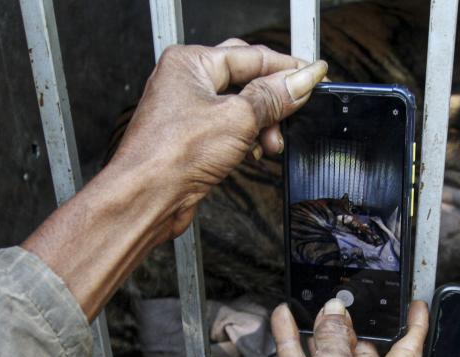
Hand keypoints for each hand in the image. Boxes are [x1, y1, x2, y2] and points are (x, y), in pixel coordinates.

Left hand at [111, 39, 327, 238]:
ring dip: (262, 125)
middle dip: (273, 99)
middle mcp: (185, 83)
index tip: (314, 75)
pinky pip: (229, 130)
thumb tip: (301, 81)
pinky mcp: (191, 140)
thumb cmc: (170, 156)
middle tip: (295, 110)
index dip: (286, 67)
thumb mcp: (238, 119)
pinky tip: (255, 153)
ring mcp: (187, 112)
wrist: (146, 198)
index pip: (250, 55)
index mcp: (189, 63)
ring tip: (272, 142)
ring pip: (239, 108)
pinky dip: (247, 140)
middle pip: (245, 80)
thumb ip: (274, 97)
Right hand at [233, 299, 428, 356]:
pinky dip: (294, 342)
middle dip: (356, 328)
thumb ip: (335, 338)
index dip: (414, 326)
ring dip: (322, 333)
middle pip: (364, 355)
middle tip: (349, 303)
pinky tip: (285, 321)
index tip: (417, 306)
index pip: (407, 355)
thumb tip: (334, 313)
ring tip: (318, 307)